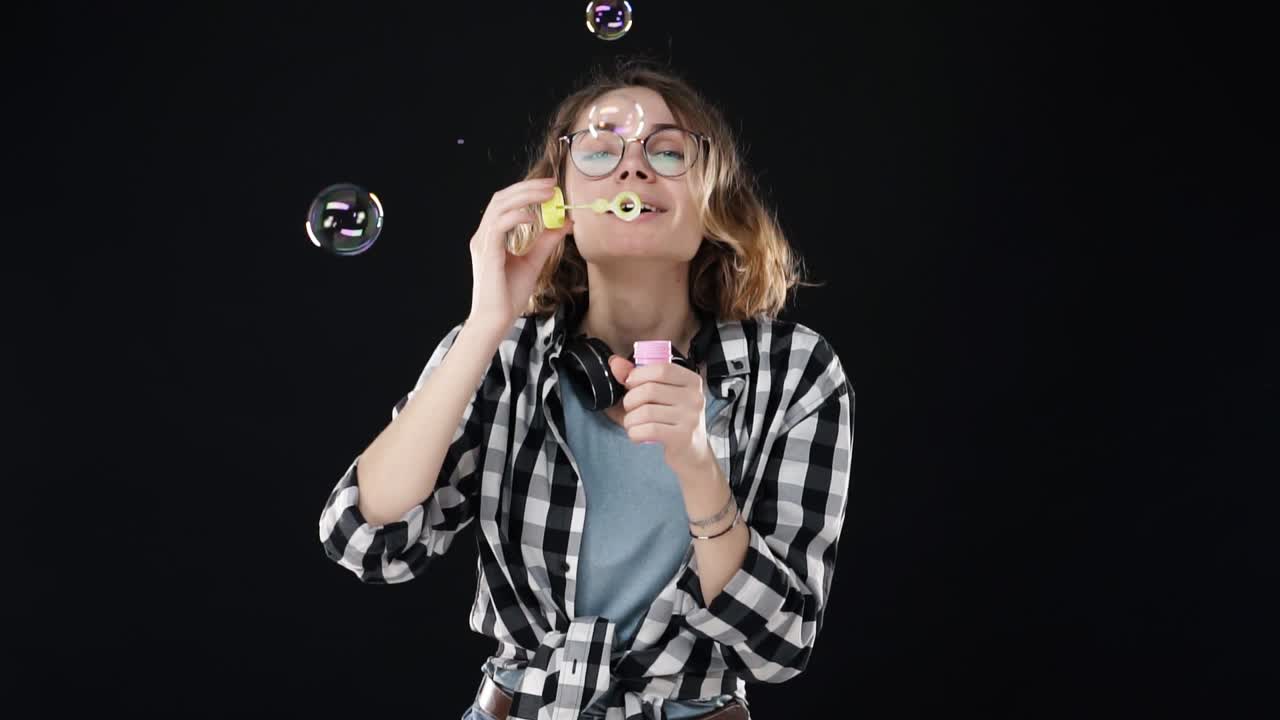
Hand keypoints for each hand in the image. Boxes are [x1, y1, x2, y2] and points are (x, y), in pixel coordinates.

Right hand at [467, 177, 572, 327]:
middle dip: (527, 188)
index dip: (526, 191)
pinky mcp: (487, 252)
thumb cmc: (509, 295)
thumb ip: (546, 241)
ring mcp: (483, 243)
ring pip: (499, 206)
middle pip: (501, 198)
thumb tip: (565, 222)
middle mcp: (484, 236)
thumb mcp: (534, 262)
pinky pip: (498, 225)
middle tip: (551, 184)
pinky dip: (516, 216)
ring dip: (524, 196)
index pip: (506, 203)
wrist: (496, 320)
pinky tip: (534, 218)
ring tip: (547, 194)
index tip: (550, 187)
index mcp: (492, 237)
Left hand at [608, 355, 713, 475]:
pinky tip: (637, 435)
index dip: (638, 375)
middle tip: (630, 409)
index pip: (661, 369)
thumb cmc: (673, 421)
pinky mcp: (683, 437)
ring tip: (633, 424)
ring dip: (630, 420)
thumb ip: (636, 377)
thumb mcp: (659, 396)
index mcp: (691, 380)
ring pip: (646, 411)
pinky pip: (649, 430)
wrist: (693, 454)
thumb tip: (614, 363)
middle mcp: (694, 397)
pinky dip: (635, 433)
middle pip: (650, 390)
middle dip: (630, 400)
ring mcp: (691, 417)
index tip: (630, 384)